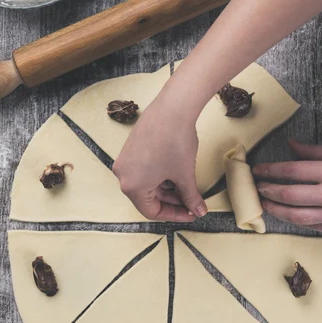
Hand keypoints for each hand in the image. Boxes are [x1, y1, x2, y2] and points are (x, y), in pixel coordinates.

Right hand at [113, 94, 207, 221]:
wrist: (173, 108)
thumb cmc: (176, 141)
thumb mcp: (185, 175)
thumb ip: (190, 197)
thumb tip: (198, 211)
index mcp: (132, 186)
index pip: (151, 212)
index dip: (174, 215)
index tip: (190, 213)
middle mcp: (123, 175)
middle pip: (148, 198)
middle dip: (172, 201)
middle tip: (191, 201)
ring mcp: (125, 160)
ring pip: (146, 183)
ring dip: (167, 188)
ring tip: (187, 184)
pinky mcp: (131, 147)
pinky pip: (144, 170)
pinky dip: (160, 175)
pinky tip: (176, 170)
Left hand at [253, 139, 321, 233]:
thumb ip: (315, 151)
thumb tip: (290, 144)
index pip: (292, 170)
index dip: (270, 170)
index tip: (258, 169)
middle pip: (289, 194)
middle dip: (268, 190)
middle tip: (256, 186)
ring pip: (295, 215)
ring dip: (275, 208)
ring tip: (264, 202)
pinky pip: (307, 225)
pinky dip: (292, 219)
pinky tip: (283, 212)